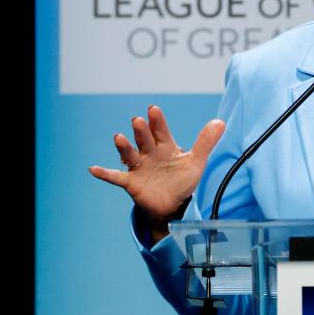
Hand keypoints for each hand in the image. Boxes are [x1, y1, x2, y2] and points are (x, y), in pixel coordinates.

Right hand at [89, 105, 224, 241]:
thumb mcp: (196, 162)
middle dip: (141, 131)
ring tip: (118, 137)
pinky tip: (93, 169)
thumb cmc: (182, 180)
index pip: (161, 130)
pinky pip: (116, 177)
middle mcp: (150, 153)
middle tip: (138, 121)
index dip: (157, 121)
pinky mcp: (131, 182)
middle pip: (144, 140)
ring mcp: (139, 167)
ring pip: (130, 154)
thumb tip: (220, 122)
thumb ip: (206, 142)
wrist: (172, 205)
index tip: (153, 109)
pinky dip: (105, 174)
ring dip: (124, 147)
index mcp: (165, 146)